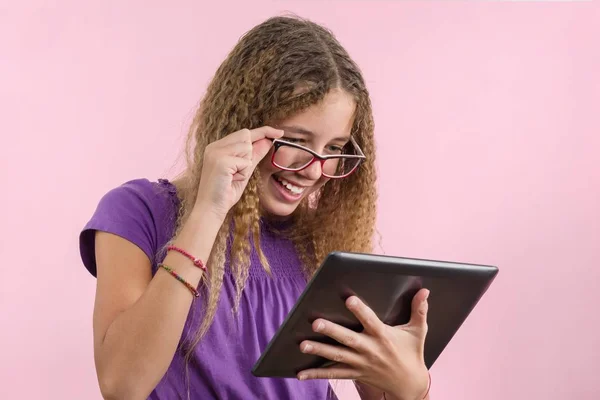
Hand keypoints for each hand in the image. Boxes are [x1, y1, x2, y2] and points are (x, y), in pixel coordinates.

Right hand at [194, 126, 282, 218]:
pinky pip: (245, 161)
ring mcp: (216, 152)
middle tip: (239, 172)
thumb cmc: (226, 192)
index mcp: (218, 147)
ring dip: (246, 165)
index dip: (263, 131)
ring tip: (233, 177)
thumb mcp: (244, 171)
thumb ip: (254, 155)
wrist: (211, 209)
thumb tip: (268, 141)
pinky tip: (231, 180)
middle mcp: (215, 146)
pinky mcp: (220, 160)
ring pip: (246, 147)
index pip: (244, 133)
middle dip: (250, 153)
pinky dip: (243, 173)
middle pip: (246, 136)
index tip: (280, 132)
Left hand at [297, 289, 430, 399]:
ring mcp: (360, 363)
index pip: (370, 321)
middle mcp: (370, 350)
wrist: (409, 384)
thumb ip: (419, 310)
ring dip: (319, 350)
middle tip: (315, 323)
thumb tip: (425, 291)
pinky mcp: (355, 373)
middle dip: (331, 331)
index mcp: (383, 336)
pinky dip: (317, 374)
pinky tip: (300, 373)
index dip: (360, 310)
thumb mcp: (418, 332)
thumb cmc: (412, 354)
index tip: (348, 300)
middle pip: (348, 339)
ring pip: (337, 356)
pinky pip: (334, 374)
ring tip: (302, 345)